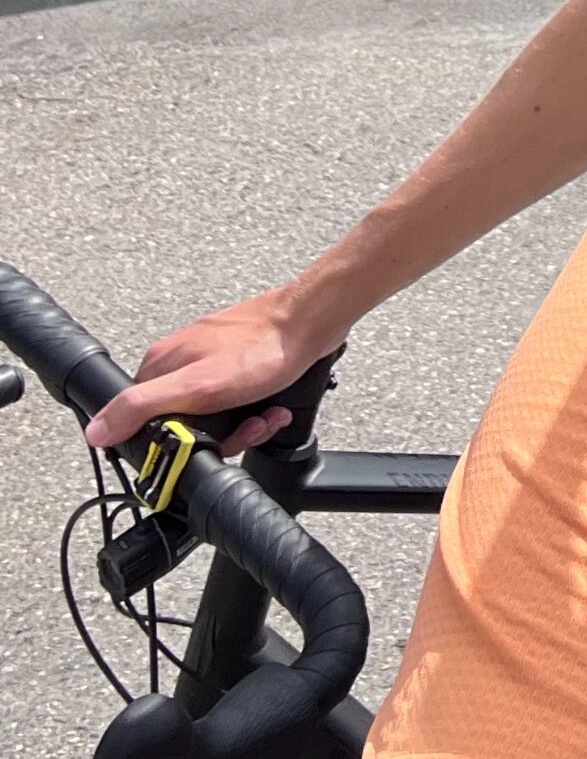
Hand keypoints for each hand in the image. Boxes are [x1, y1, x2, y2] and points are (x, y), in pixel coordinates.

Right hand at [83, 284, 346, 456]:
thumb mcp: (196, 387)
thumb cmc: (259, 348)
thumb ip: (142, 407)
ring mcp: (210, 362)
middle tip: (244, 428)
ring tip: (264, 416)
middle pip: (185, 425)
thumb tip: (96, 430)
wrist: (310, 322)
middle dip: (220, 437)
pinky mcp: (236, 365)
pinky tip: (272, 408)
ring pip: (216, 419)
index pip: (144, 423)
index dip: (176, 443)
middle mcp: (181, 361)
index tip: (204, 443)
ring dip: (243, 426)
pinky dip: (256, 412)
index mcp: (160, 365)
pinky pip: (238, 405)